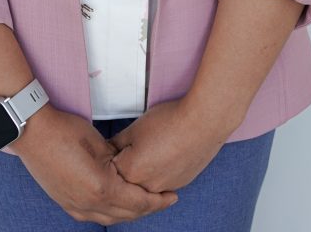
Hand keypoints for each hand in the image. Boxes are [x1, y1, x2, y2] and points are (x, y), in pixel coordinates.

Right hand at [8, 103, 179, 224]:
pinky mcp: (65, 202)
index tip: (171, 195)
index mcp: (101, 188)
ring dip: (129, 212)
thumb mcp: (99, 142)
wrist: (32, 132)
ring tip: (143, 202)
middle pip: (127, 214)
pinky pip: (93, 215)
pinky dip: (110, 212)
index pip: (138, 202)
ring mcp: (74, 206)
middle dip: (147, 208)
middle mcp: (88, 204)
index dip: (157, 200)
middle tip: (163, 199)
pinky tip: (115, 204)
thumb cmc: (64, 131)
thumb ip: (118, 161)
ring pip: (110, 218)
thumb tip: (128, 170)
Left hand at [107, 97, 230, 192]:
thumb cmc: (169, 122)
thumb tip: (108, 149)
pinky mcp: (178, 184)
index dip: (110, 155)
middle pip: (126, 180)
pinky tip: (162, 155)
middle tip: (134, 144)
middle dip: (125, 165)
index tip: (114, 144)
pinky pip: (161, 183)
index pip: (109, 169)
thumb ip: (117, 142)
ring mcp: (164, 187)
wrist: (201, 123)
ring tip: (150, 148)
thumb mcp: (134, 128)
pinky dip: (158, 173)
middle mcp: (146, 186)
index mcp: (130, 172)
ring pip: (144, 184)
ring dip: (142, 171)